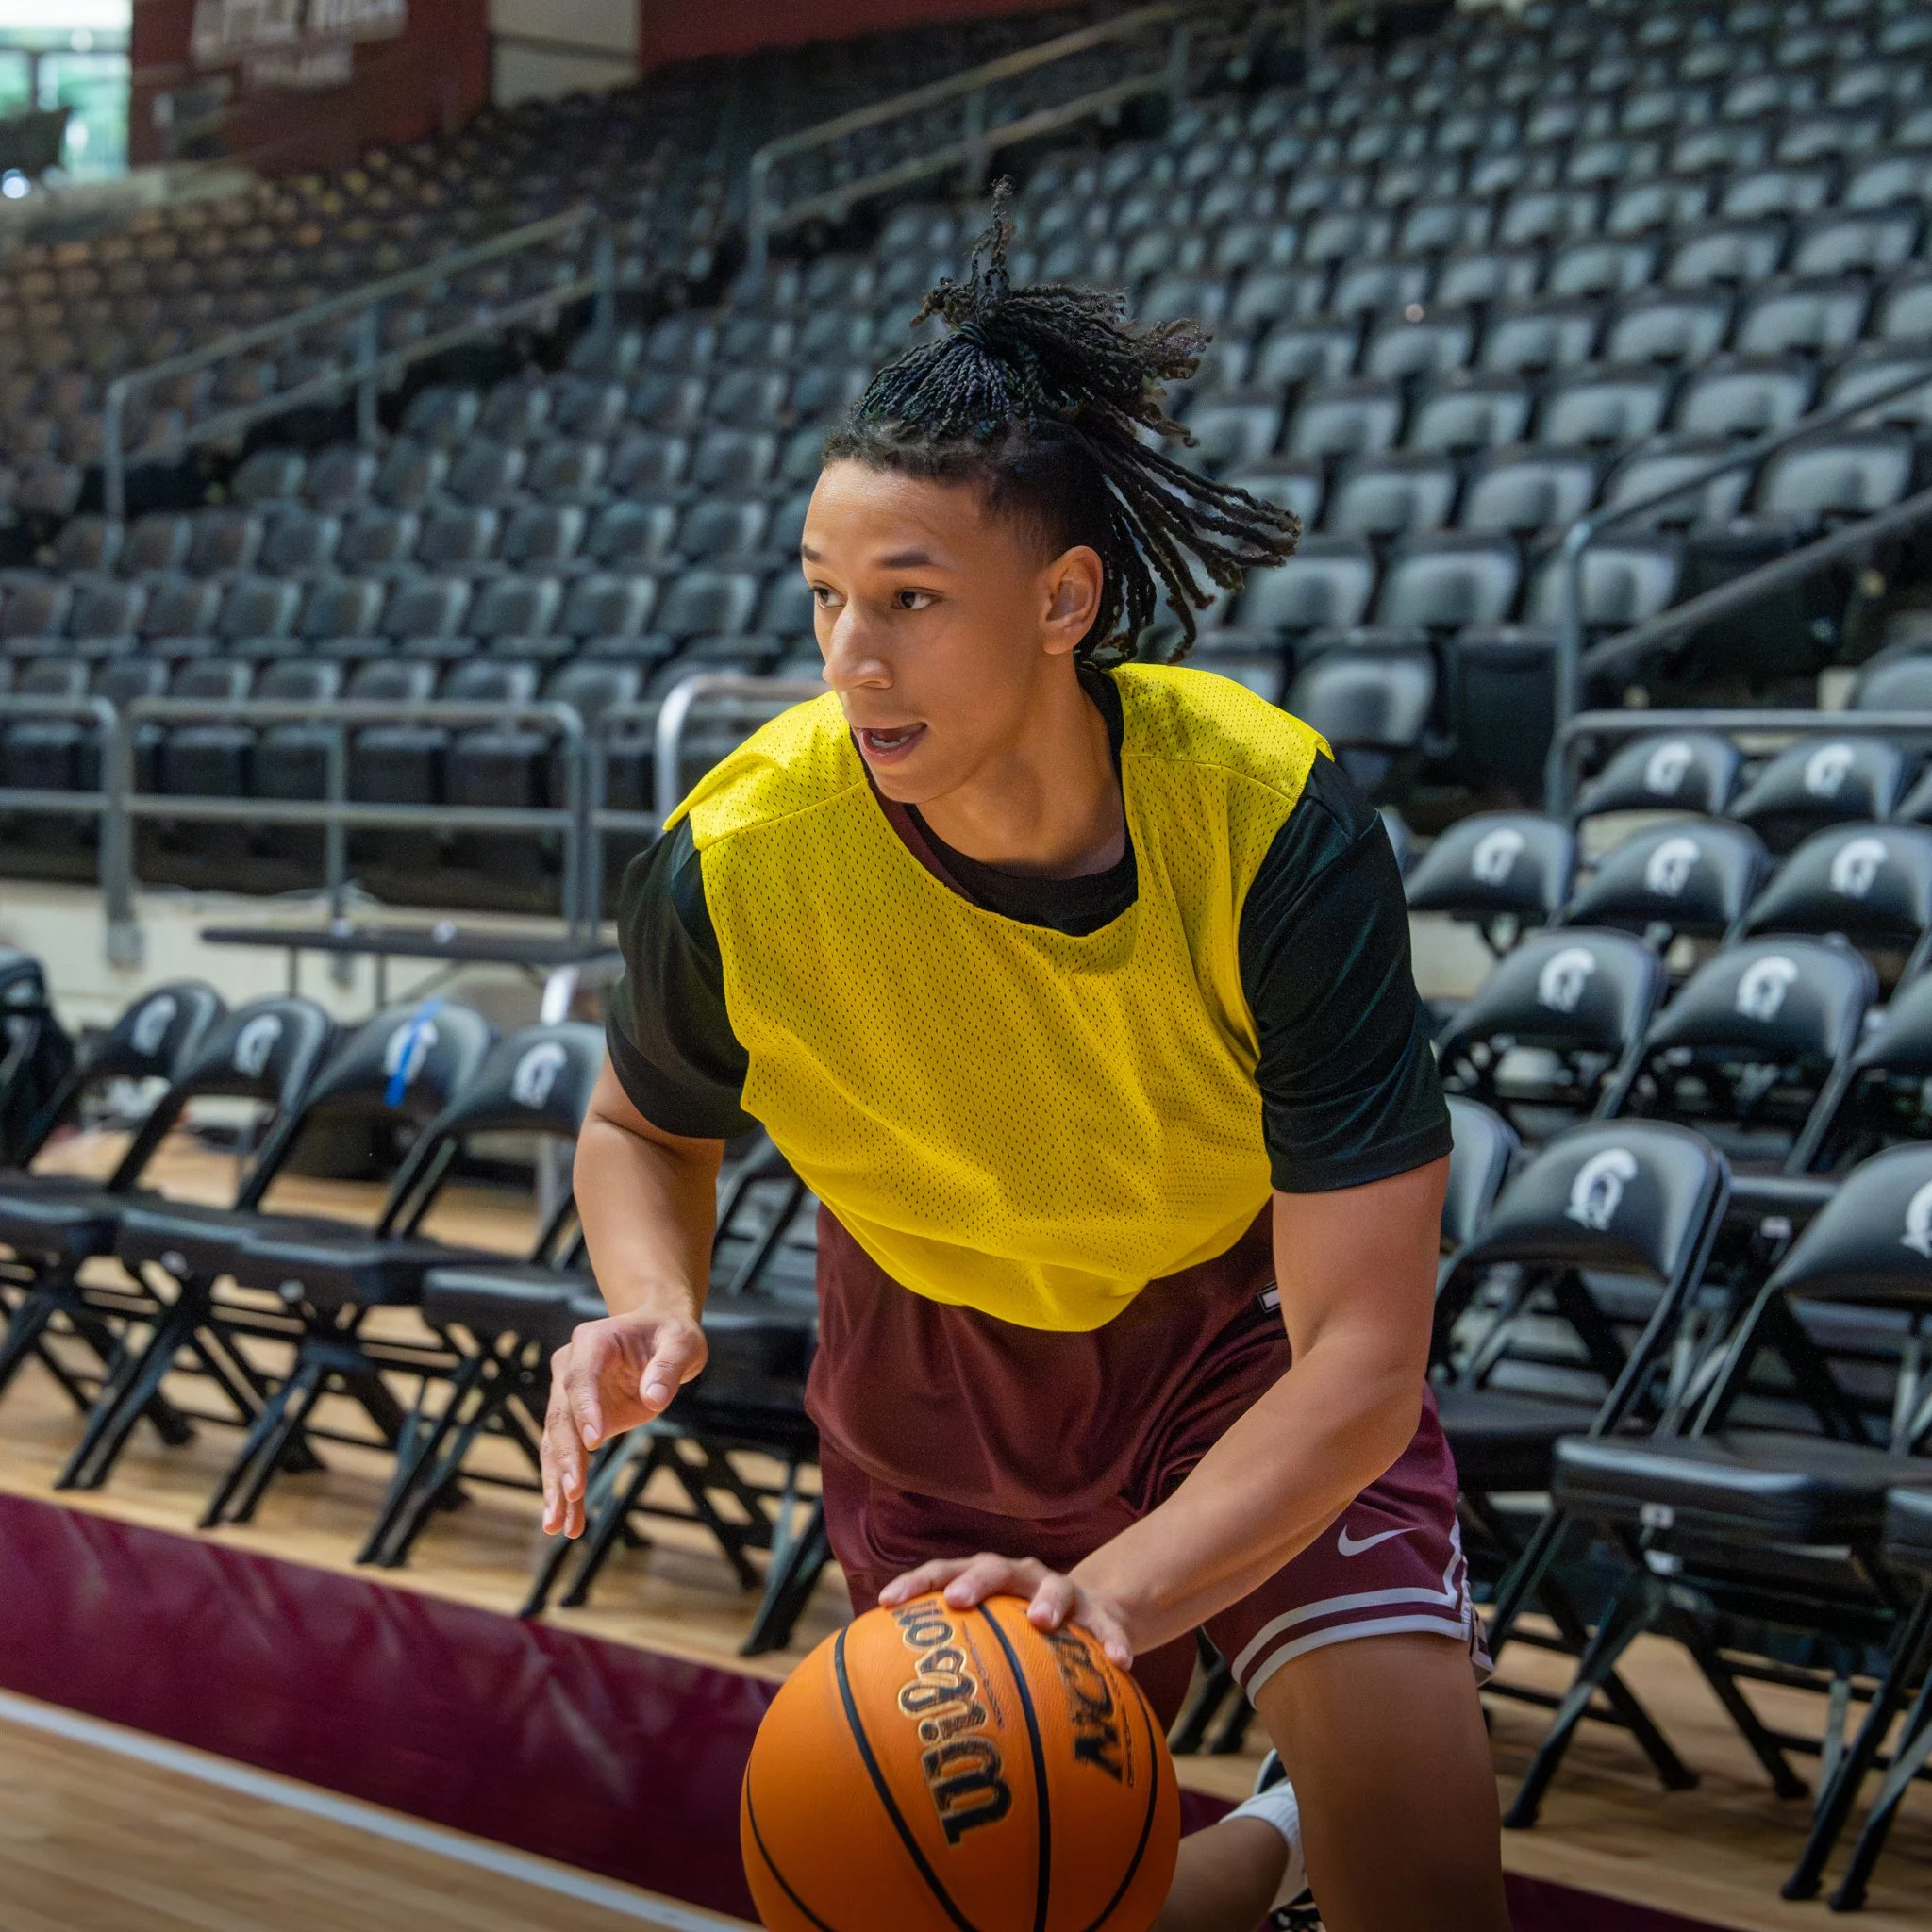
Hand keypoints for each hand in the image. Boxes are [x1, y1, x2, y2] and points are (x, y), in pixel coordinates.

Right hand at [541, 1308, 706, 1537]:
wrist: (656, 1334)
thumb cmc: (670, 1335)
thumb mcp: (682, 1342)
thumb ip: (668, 1367)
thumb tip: (654, 1399)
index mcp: (591, 1343)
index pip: (580, 1378)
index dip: (585, 1409)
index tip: (595, 1441)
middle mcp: (569, 1369)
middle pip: (561, 1416)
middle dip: (566, 1457)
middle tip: (573, 1492)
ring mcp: (568, 1398)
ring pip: (555, 1445)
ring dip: (556, 1484)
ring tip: (557, 1523)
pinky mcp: (577, 1424)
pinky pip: (569, 1458)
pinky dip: (567, 1490)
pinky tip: (567, 1522)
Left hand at [878, 1552, 1137, 1668]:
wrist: (1084, 1614)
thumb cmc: (1016, 1639)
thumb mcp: (985, 1642)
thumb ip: (948, 1665)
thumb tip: (885, 1718)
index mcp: (984, 1580)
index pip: (943, 1572)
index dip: (915, 1584)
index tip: (887, 1602)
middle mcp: (1020, 1576)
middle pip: (994, 1569)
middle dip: (975, 1582)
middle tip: (959, 1601)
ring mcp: (1061, 1590)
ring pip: (1056, 1587)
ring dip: (1047, 1601)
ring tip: (1041, 1621)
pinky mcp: (1099, 1612)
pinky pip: (1108, 1625)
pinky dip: (1114, 1640)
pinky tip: (1122, 1663)